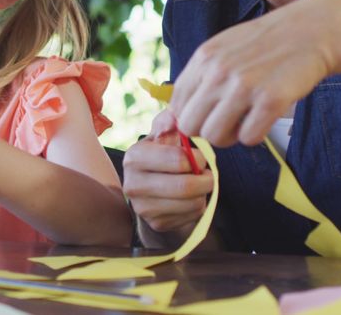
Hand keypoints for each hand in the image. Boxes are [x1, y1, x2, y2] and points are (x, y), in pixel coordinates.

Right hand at [123, 110, 213, 240]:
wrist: (151, 192)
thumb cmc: (162, 157)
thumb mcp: (163, 136)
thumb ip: (169, 121)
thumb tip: (174, 116)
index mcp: (134, 157)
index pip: (178, 159)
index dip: (197, 158)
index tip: (199, 158)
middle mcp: (133, 184)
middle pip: (185, 186)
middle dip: (206, 179)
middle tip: (207, 174)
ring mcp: (143, 208)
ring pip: (192, 202)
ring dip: (204, 193)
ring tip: (199, 185)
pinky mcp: (157, 224)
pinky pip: (191, 216)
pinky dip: (199, 206)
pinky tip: (190, 199)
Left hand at [171, 0, 340, 146]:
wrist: (312, 31)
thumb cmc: (267, 43)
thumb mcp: (225, 48)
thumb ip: (201, 75)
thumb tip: (177, 114)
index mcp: (204, 58)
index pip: (176, 106)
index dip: (192, 117)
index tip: (210, 116)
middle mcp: (219, 72)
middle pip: (191, 126)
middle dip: (208, 130)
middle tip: (229, 121)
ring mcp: (243, 86)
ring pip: (215, 137)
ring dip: (231, 136)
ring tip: (247, 119)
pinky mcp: (270, 100)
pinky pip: (248, 139)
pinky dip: (256, 134)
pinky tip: (265, 117)